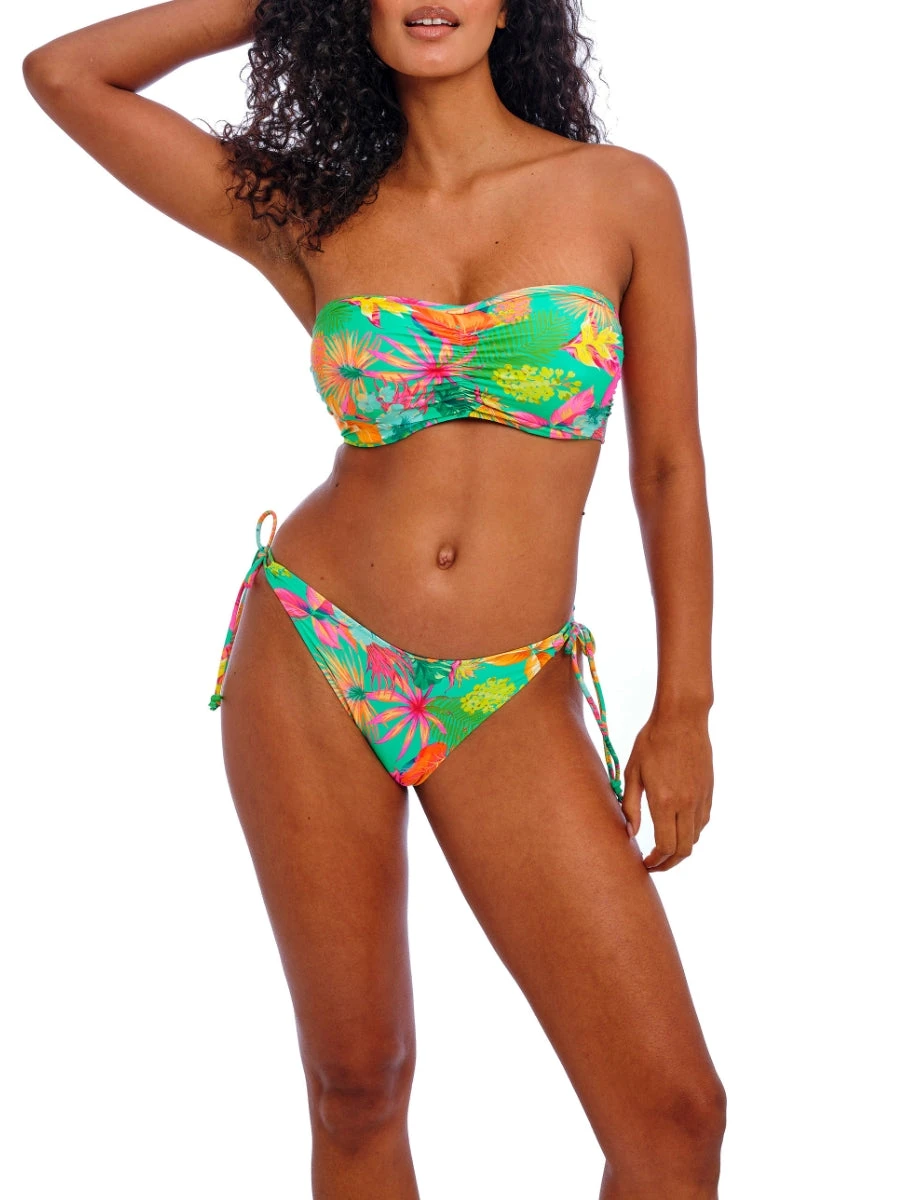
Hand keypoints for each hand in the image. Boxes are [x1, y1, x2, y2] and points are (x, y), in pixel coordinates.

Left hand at [621, 705, 713, 871]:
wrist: (682, 719)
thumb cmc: (651, 742)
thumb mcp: (633, 772)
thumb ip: (630, 806)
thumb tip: (629, 833)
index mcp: (665, 801)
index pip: (664, 846)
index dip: (655, 861)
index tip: (644, 863)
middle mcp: (687, 804)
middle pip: (683, 850)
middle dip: (668, 863)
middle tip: (654, 864)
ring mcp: (701, 798)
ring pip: (695, 838)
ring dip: (680, 849)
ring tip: (663, 849)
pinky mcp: (709, 791)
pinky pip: (702, 822)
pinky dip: (691, 832)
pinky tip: (677, 828)